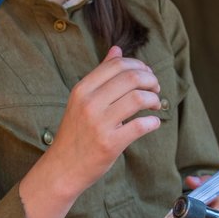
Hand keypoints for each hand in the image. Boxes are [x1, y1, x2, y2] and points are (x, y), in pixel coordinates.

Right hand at [20, 47, 162, 217]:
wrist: (63, 168)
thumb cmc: (76, 132)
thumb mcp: (82, 99)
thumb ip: (100, 74)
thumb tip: (116, 49)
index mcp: (82, 89)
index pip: (116, 64)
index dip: (138, 65)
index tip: (147, 74)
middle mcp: (89, 103)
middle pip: (131, 78)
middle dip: (150, 80)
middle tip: (156, 88)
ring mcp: (99, 124)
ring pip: (138, 98)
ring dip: (154, 99)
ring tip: (155, 104)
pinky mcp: (110, 144)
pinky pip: (140, 126)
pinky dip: (152, 122)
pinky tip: (152, 123)